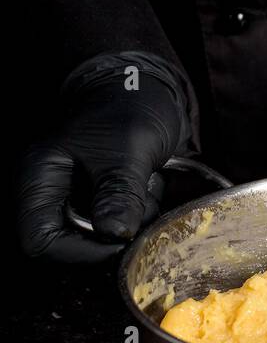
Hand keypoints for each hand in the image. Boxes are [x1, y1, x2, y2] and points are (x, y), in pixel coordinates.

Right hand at [18, 53, 192, 262]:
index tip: (118, 243)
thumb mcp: (127, 148)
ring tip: (149, 188)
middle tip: (141, 211)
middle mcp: (53, 194)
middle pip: (70, 245)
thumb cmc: (128, 107)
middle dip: (112, 235)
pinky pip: (120, 225)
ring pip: (101, 237)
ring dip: (132, 223)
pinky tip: (151, 186)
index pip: (39, 240)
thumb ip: (119, 191)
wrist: (148, 90)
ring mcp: (79, 198)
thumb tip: (113, 233)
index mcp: (40, 179)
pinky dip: (140, 214)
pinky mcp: (104, 200)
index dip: (77, 252)